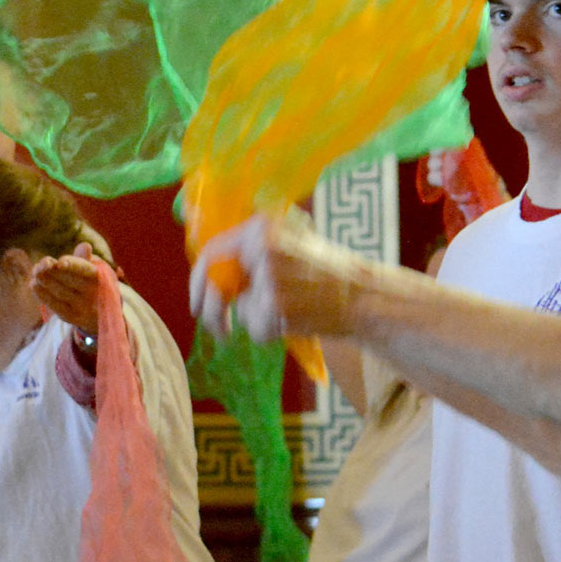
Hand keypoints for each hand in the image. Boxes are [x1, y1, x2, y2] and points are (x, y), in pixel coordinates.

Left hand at [33, 243, 102, 331]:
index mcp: (99, 277)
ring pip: (61, 293)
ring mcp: (83, 308)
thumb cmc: (91, 282)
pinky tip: (33, 284)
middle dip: (53, 271)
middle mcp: (93, 294)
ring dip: (45, 281)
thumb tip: (85, 246)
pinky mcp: (72, 317)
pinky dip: (42, 294)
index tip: (59, 261)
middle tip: (40, 264)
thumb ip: (84, 258)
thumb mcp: (91, 269)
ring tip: (35, 272)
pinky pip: (55, 306)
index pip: (85, 270)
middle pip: (70, 281)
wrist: (100, 312)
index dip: (72, 264)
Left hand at [187, 211, 358, 341]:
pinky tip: (294, 322)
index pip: (212, 251)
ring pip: (239, 311)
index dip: (198, 280)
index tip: (197, 302)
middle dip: (213, 313)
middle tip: (220, 329)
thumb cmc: (325, 276)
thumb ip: (249, 258)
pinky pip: (255, 328)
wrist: (363, 296)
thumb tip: (209, 279)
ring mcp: (269, 274)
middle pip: (215, 285)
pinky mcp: (276, 302)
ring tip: (286, 315)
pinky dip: (270, 333)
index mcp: (262, 227)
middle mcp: (262, 246)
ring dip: (256, 321)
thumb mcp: (288, 248)